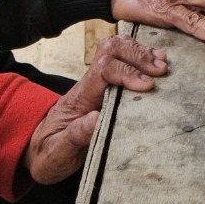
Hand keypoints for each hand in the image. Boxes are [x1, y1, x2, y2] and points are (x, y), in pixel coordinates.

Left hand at [18, 34, 167, 185]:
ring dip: (140, 51)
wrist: (41, 151)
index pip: (102, 70)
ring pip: (115, 49)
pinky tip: (155, 60)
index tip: (147, 85)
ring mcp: (96, 83)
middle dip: (137, 55)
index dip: (126, 72)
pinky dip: (139, 55)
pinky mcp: (105, 87)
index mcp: (79, 98)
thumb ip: (74, 136)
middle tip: (161, 69)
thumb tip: (95, 118)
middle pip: (110, 51)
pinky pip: (121, 59)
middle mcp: (88, 84)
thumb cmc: (50, 153)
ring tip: (163, 62)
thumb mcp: (58, 152)